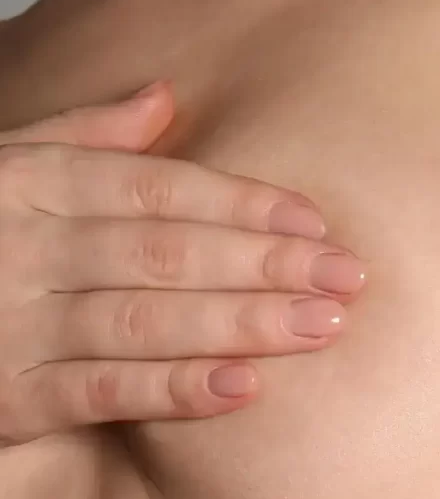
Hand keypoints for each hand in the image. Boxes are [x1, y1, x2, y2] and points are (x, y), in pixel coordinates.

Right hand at [0, 82, 365, 445]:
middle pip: (165, 251)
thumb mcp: (0, 173)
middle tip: (346, 275)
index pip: (155, 189)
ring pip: (147, 318)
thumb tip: (162, 99)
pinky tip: (246, 387)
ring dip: (243, 323)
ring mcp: (13, 325)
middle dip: (265, 263)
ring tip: (322, 324)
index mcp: (26, 185)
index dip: (241, 204)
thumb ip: (80, 141)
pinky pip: (105, 393)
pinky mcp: (6, 399)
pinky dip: (177, 389)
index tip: (313, 221)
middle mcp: (22, 249)